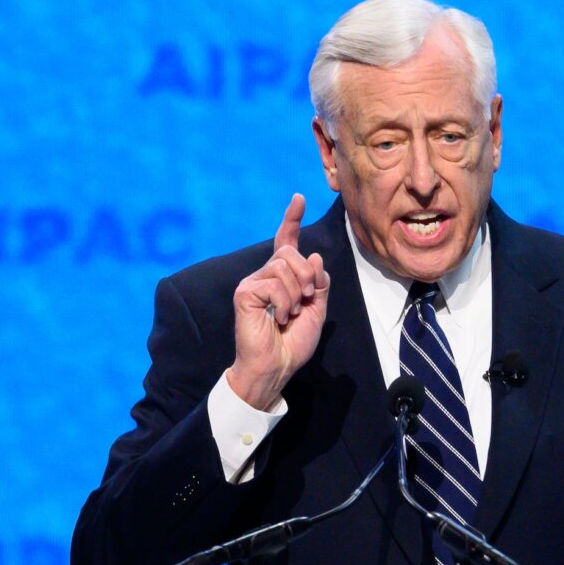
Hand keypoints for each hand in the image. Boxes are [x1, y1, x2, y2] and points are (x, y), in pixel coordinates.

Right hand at [226, 194, 330, 410]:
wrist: (277, 366)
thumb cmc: (293, 342)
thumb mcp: (317, 310)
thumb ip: (319, 283)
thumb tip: (314, 255)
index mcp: (282, 277)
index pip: (286, 242)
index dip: (292, 219)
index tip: (299, 198)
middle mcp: (265, 275)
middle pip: (291, 253)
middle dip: (307, 276)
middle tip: (305, 300)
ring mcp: (253, 282)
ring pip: (283, 267)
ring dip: (296, 293)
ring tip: (289, 313)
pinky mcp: (245, 293)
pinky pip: (273, 284)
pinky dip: (284, 302)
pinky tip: (278, 318)